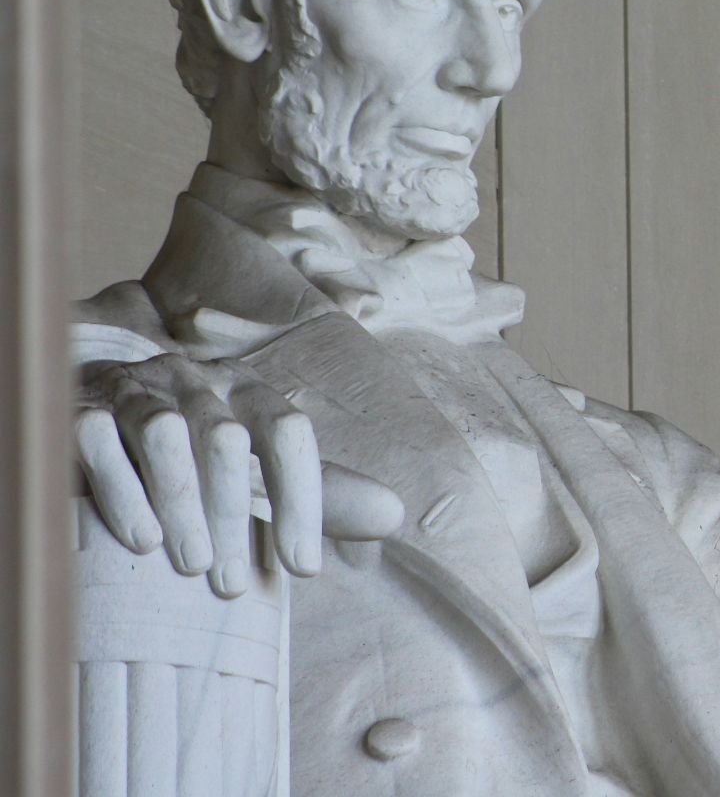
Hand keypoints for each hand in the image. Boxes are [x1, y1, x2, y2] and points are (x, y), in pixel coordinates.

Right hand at [75, 352, 402, 597]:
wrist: (100, 409)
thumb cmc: (197, 454)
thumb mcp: (259, 471)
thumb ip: (320, 494)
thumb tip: (394, 517)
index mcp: (249, 391)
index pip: (290, 432)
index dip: (304, 500)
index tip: (302, 567)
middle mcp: (198, 382)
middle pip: (227, 439)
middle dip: (234, 517)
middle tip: (230, 583)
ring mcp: (137, 390)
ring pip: (165, 434)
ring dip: (182, 504)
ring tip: (192, 565)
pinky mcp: (79, 409)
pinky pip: (98, 440)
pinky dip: (122, 491)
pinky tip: (141, 540)